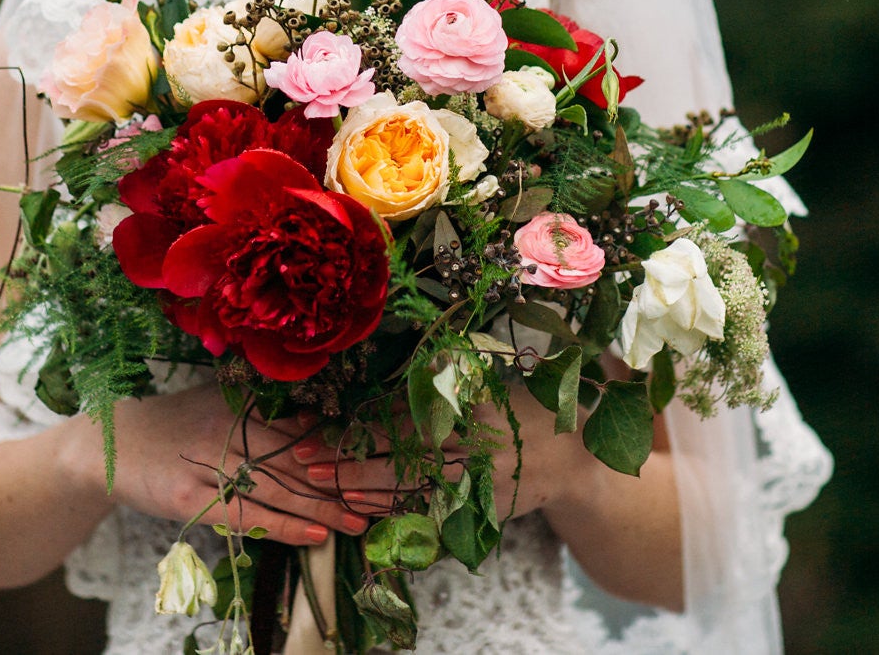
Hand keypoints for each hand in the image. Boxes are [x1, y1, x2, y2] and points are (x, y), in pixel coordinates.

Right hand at [80, 385, 373, 547]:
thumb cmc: (171, 425)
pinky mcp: (190, 497)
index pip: (302, 424)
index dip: (341, 444)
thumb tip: (318, 418)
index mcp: (240, 401)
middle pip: (297, 459)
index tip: (376, 458)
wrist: (107, 444)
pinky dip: (283, 527)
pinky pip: (247, 516)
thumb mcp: (216, 403)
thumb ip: (261, 409)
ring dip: (323, 509)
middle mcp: (228, 427)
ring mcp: (208, 463)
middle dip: (341, 480)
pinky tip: (314, 536)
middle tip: (380, 495)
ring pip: (278, 490)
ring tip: (359, 521)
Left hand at [288, 379, 600, 522]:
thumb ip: (448, 378)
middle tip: (303, 460)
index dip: (361, 425)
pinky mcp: (479, 509)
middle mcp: (473, 447)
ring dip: (362, 488)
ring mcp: (477, 483)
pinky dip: (394, 511)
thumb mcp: (493, 381)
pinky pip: (429, 511)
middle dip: (348, 460)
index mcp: (474, 407)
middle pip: (398, 455)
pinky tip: (363, 511)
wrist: (575, 460)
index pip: (405, 418)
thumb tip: (398, 367)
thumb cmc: (528, 406)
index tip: (322, 426)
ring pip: (409, 487)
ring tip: (322, 486)